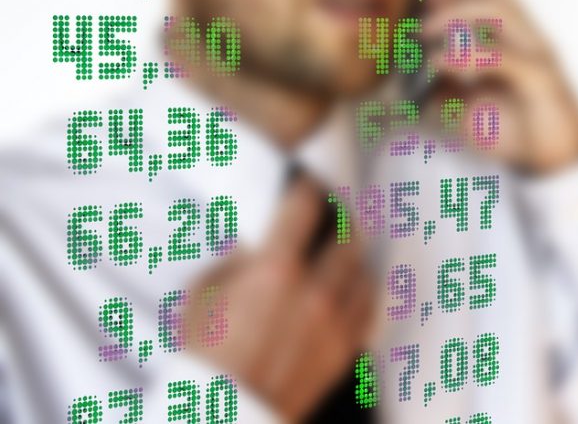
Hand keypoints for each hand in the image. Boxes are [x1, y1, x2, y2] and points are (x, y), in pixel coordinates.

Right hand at [182, 177, 374, 420]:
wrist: (222, 419)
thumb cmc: (202, 362)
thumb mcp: (199, 301)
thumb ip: (231, 264)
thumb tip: (251, 247)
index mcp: (275, 271)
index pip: (305, 207)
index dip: (305, 189)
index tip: (304, 186)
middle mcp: (314, 290)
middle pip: (347, 234)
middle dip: (339, 218)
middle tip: (331, 214)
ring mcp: (335, 322)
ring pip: (363, 269)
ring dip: (354, 254)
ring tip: (343, 247)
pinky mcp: (345, 350)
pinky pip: (369, 306)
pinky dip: (363, 289)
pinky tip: (353, 284)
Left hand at [417, 0, 577, 174]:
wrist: (555, 162)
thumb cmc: (514, 129)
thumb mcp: (466, 106)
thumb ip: (440, 87)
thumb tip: (404, 77)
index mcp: (513, 34)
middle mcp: (528, 35)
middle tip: (418, 6)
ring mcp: (537, 54)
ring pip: (500, 12)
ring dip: (457, 14)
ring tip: (424, 31)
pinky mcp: (541, 80)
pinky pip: (505, 57)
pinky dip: (469, 55)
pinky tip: (441, 63)